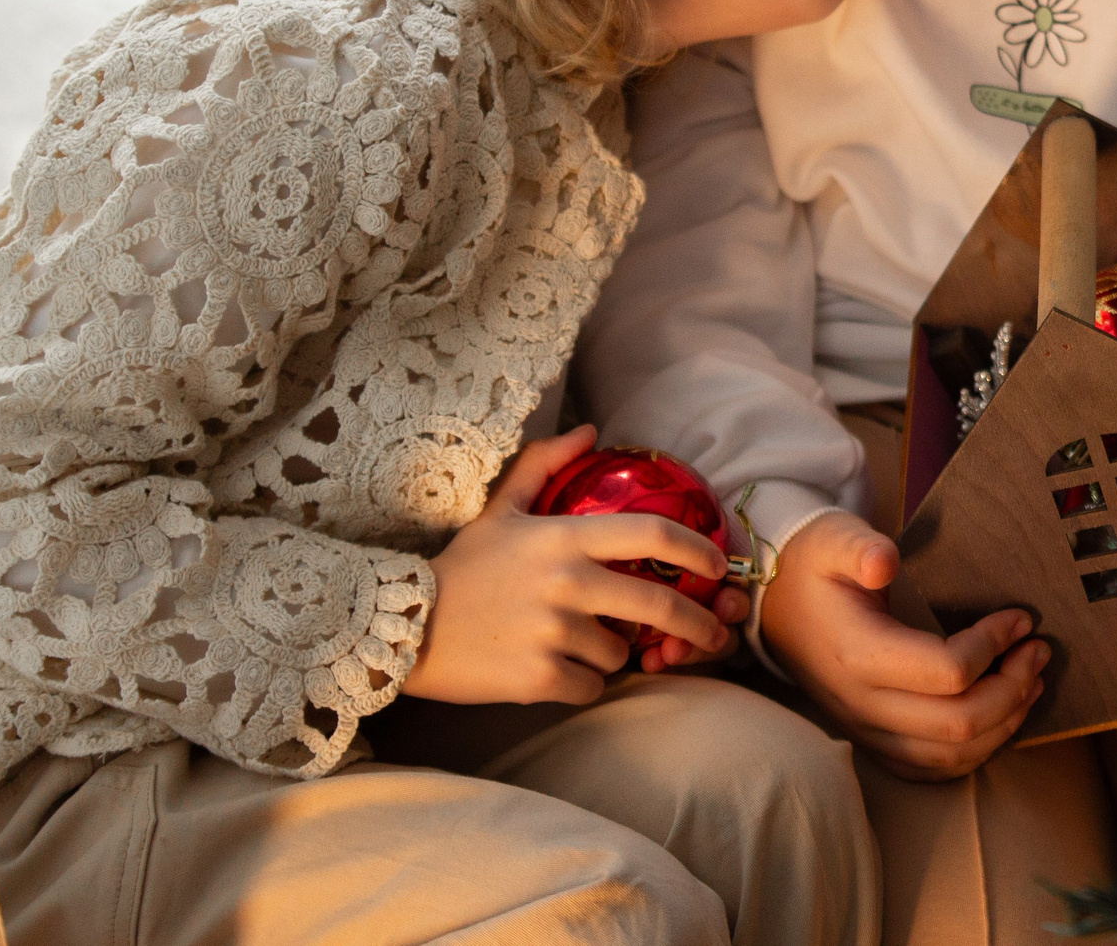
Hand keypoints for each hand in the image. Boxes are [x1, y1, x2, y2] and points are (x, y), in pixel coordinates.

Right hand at [405, 426, 735, 704]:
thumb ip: (543, 464)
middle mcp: (567, 582)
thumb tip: (590, 429)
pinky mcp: (539, 677)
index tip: (718, 563)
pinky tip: (555, 671)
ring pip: (620, 652)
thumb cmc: (459, 570)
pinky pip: (590, 687)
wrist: (399, 628)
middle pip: (659, 604)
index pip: (652, 535)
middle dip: (696, 622)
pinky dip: (583, 684)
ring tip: (578, 644)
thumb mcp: (499, 509)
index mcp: (564, 538)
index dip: (698, 549)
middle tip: (710, 631)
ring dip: (613, 654)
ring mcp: (554, 632)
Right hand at [759, 509, 1046, 778]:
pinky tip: (1002, 714)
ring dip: (1006, 721)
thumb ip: (859, 547)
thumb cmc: (814, 566)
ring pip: (952, 755)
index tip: (1020, 617)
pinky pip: (933, 768)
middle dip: (1014, 687)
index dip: (994, 646)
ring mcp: (867, 730)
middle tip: (1038, 649)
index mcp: (858, 653)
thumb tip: (886, 561)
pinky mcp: (873, 742)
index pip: (946, 671)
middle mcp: (862, 704)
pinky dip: (978, 750)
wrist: (776, 605)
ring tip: (1032, 679)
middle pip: (959, 722)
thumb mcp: (833, 539)